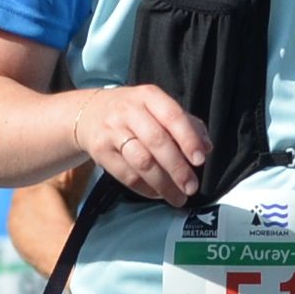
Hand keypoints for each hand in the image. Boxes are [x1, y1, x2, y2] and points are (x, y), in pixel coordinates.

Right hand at [77, 84, 212, 203]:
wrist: (87, 113)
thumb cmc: (133, 112)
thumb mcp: (157, 107)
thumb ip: (185, 124)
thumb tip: (207, 147)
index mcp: (148, 96)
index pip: (172, 116)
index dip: (188, 139)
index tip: (200, 160)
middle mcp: (128, 110)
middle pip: (156, 141)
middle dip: (177, 168)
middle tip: (191, 187)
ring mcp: (111, 130)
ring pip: (141, 161)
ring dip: (163, 183)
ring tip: (178, 197)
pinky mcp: (99, 150)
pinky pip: (126, 174)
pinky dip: (145, 188)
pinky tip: (158, 193)